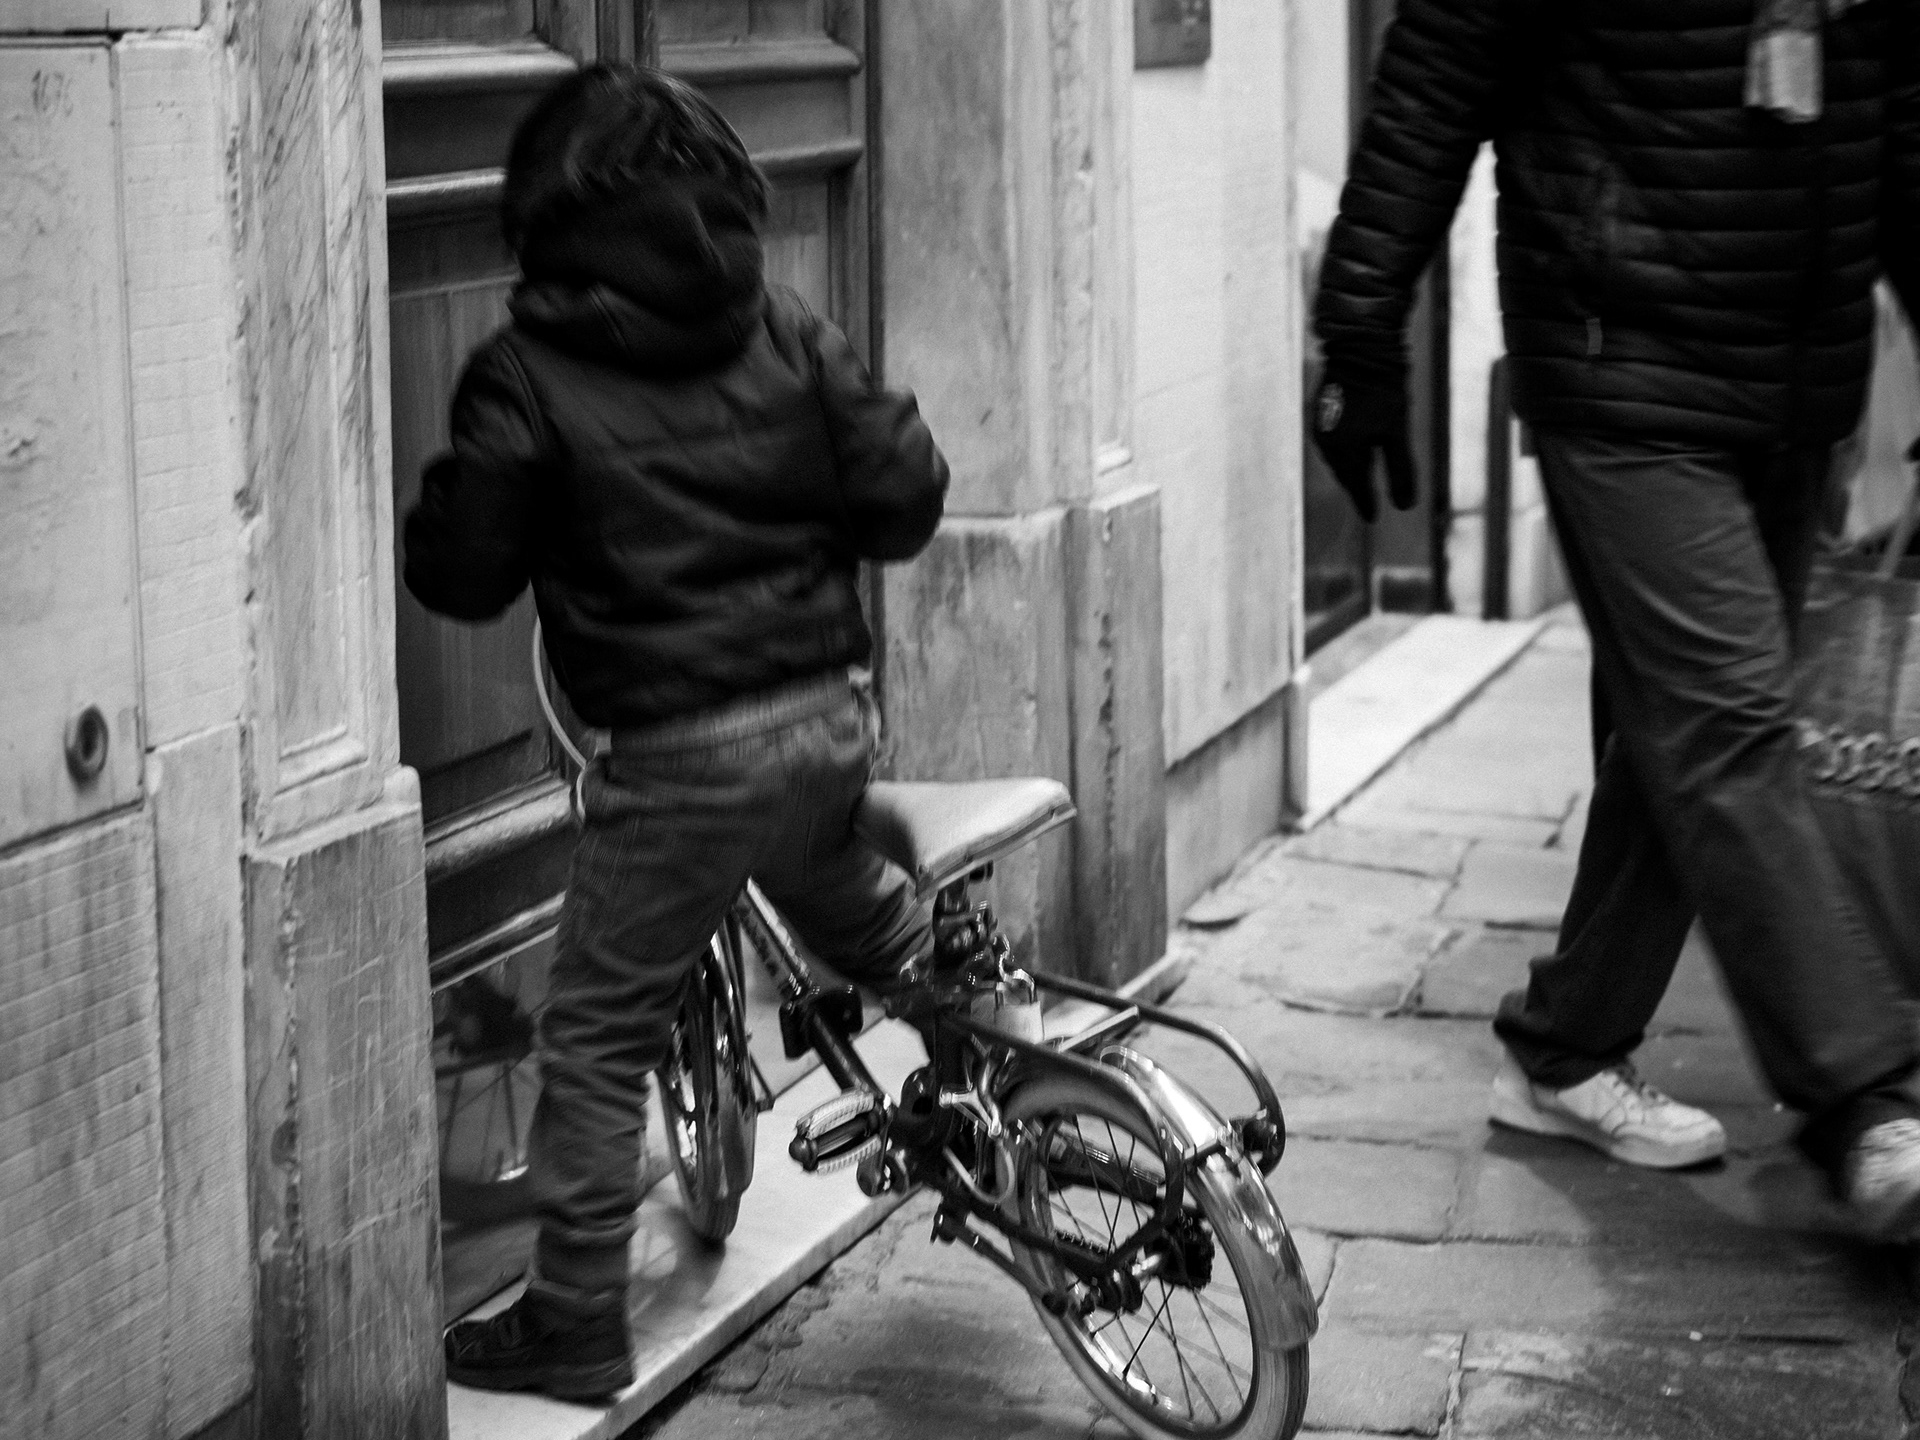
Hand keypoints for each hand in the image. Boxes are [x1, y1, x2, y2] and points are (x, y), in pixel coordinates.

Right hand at [1310, 371, 1416, 522]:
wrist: (1362, 346)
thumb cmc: (1383, 389)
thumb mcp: (1397, 432)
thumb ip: (1401, 470)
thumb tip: (1406, 507)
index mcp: (1344, 450)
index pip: (1356, 486)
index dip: (1366, 503)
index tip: (1372, 518)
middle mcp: (1326, 442)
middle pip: (1344, 473)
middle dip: (1356, 487)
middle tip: (1366, 502)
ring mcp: (1321, 426)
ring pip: (1336, 458)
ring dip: (1349, 469)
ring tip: (1359, 479)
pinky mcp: (1322, 410)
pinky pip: (1332, 442)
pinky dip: (1345, 451)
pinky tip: (1353, 449)